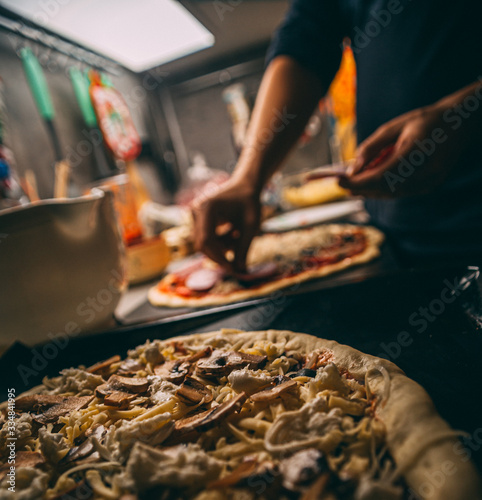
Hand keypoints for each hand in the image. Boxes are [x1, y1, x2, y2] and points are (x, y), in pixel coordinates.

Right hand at [191, 178, 260, 273]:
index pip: (206, 240)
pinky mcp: (198, 220)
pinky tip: (232, 231)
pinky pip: (207, 239)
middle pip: (202, 244)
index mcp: (207, 208)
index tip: (232, 268)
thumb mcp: (251, 226)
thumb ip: (244, 248)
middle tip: (237, 264)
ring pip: (204, 244)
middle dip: (219, 255)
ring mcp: (195, 215)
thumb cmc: (250, 202)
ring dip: (222, 247)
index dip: (218, 257)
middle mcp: (196, 210)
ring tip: (238, 235)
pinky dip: (220, 242)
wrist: (245, 186)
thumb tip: (240, 271)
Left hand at [339, 104, 459, 197]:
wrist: (459, 123)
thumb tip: (353, 168)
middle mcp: (426, 170)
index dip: (359, 181)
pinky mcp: (431, 185)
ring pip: (393, 193)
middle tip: (342, 186)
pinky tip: (370, 186)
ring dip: (370, 191)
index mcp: (416, 150)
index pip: (381, 175)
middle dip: (361, 188)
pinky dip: (384, 190)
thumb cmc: (424, 120)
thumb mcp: (394, 126)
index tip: (339, 181)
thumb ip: (372, 147)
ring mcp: (431, 180)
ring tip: (353, 186)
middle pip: (386, 188)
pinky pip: (402, 192)